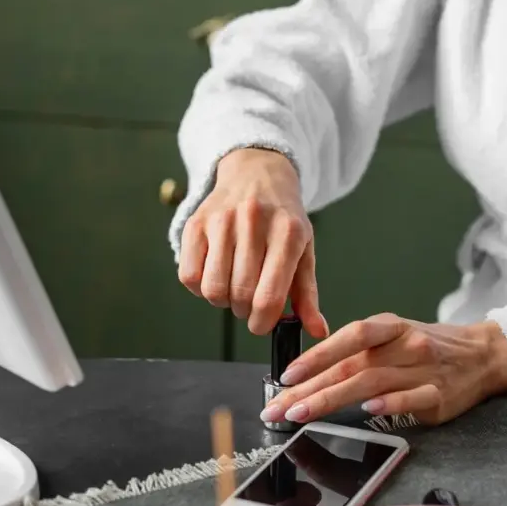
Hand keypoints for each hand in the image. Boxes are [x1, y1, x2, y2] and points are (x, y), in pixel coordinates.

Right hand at [178, 148, 328, 336]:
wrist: (257, 174)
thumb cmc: (283, 219)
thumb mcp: (304, 250)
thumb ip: (308, 294)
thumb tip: (318, 331)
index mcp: (288, 233)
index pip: (269, 296)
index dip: (263, 322)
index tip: (262, 324)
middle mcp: (254, 222)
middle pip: (240, 295)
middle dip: (245, 311)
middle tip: (249, 303)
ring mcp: (222, 220)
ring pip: (213, 288)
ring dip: (222, 301)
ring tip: (232, 289)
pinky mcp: (196, 223)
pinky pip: (188, 275)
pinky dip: (200, 288)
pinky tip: (214, 276)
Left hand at [259, 314, 506, 424]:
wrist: (484, 355)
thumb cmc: (430, 347)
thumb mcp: (394, 337)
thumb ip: (359, 352)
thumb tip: (310, 376)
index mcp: (390, 327)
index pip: (348, 337)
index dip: (315, 355)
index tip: (287, 376)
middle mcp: (404, 344)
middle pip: (350, 366)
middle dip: (309, 389)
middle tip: (280, 407)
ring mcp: (423, 369)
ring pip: (371, 383)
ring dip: (332, 400)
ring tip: (303, 414)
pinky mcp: (439, 395)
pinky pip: (412, 398)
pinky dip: (389, 404)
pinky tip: (368, 410)